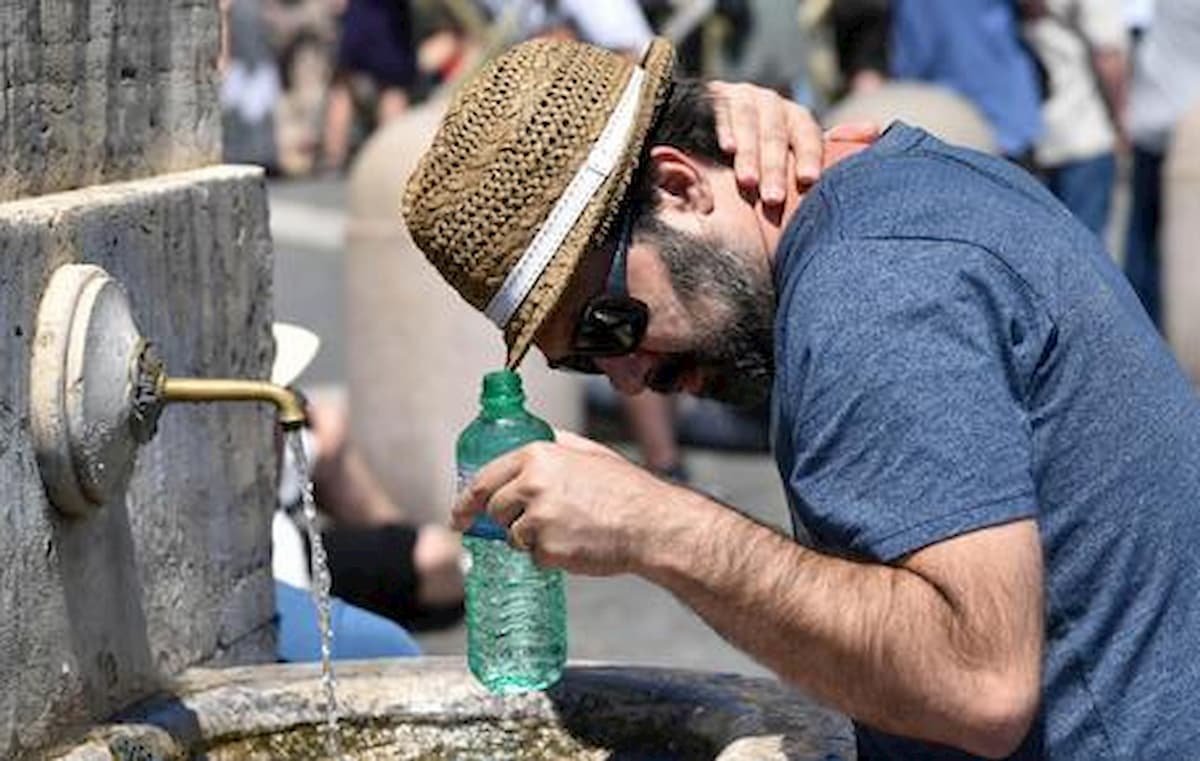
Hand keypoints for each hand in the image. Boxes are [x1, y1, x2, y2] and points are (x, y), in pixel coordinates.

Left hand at [452, 436, 674, 575]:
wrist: (650, 523)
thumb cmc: (625, 489)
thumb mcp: (589, 452)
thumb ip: (557, 444)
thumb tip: (538, 437)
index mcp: (537, 456)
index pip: (484, 478)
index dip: (466, 500)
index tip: (459, 515)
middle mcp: (532, 483)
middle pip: (495, 509)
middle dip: (507, 520)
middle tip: (529, 526)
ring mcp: (538, 517)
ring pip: (513, 536)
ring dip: (532, 539)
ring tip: (570, 529)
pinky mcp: (547, 548)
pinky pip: (536, 557)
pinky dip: (552, 557)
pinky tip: (578, 544)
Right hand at [709, 82, 880, 203]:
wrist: (715, 120)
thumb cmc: (763, 148)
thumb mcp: (795, 148)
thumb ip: (829, 145)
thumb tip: (875, 130)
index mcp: (796, 117)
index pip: (808, 135)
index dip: (809, 156)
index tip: (809, 181)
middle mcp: (772, 104)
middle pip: (776, 135)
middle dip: (775, 167)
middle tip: (773, 198)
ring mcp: (744, 97)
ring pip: (750, 125)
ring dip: (749, 154)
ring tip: (747, 182)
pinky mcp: (717, 96)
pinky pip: (722, 112)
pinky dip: (725, 129)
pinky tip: (726, 148)